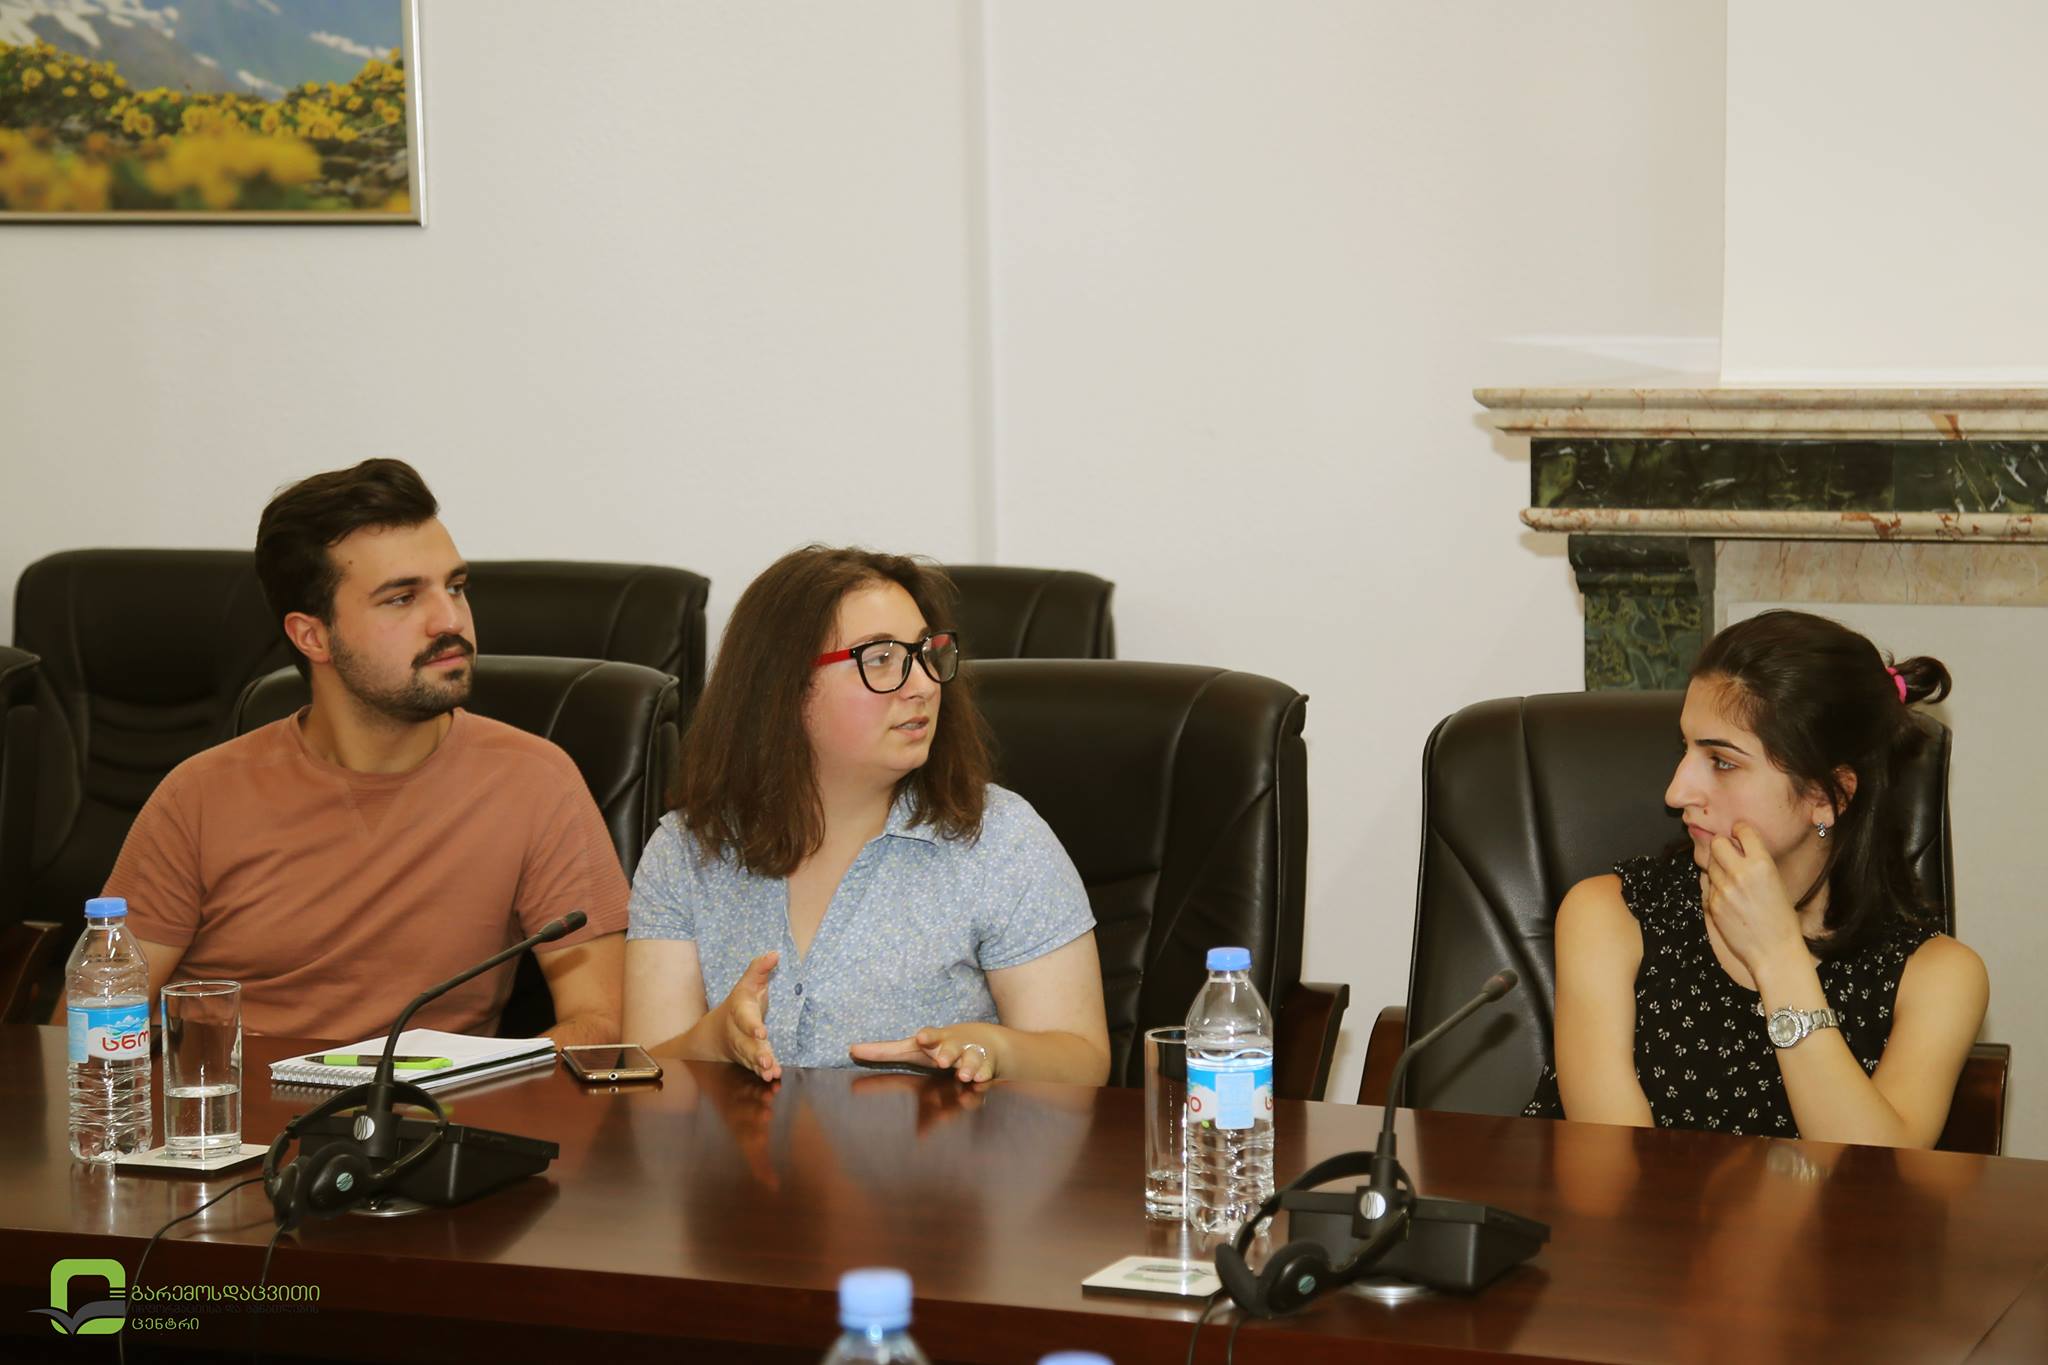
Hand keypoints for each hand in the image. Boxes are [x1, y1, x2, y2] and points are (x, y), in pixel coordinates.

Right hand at [717, 951, 781, 1081]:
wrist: (718, 1029)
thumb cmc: (741, 1002)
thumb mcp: (748, 983)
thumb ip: (760, 969)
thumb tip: (775, 953)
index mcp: (739, 1010)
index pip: (744, 1018)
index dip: (752, 1026)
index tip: (762, 1033)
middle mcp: (738, 1031)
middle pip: (746, 1043)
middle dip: (757, 1053)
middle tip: (766, 1062)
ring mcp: (742, 1047)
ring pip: (750, 1058)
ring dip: (760, 1066)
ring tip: (770, 1073)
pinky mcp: (748, 1059)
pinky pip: (754, 1067)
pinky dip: (762, 1073)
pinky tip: (772, 1077)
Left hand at [848, 1026, 997, 1083]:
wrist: (986, 1043)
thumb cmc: (940, 1048)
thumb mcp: (914, 1050)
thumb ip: (884, 1052)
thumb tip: (851, 1049)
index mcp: (935, 1042)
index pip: (930, 1037)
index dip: (927, 1037)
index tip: (922, 1038)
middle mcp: (954, 1047)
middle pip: (951, 1049)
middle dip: (948, 1054)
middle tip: (942, 1061)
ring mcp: (972, 1056)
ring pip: (972, 1061)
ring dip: (968, 1068)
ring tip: (964, 1075)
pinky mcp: (988, 1068)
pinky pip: (987, 1074)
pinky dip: (984, 1079)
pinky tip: (980, 1083)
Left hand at [1703, 822, 1807, 977]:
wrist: (1774, 950)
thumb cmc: (1780, 917)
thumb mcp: (1776, 882)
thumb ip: (1756, 862)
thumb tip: (1738, 845)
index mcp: (1762, 864)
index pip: (1742, 830)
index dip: (1739, 830)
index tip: (1738, 833)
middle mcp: (1741, 872)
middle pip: (1717, 842)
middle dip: (1722, 846)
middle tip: (1729, 855)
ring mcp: (1724, 888)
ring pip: (1710, 864)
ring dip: (1718, 868)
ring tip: (1733, 882)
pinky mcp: (1712, 903)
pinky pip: (1708, 886)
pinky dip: (1716, 889)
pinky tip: (1730, 899)